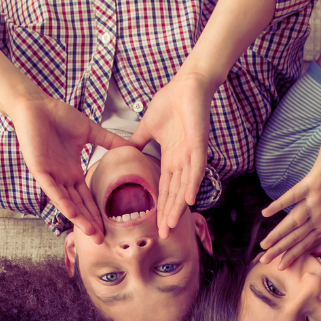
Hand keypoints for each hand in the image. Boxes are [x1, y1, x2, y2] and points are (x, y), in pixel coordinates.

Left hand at [5, 89, 129, 237]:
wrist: (36, 104)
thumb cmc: (58, 115)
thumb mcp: (90, 131)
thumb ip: (110, 141)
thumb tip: (133, 147)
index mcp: (72, 171)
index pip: (86, 197)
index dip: (96, 212)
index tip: (108, 227)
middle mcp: (62, 177)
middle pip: (78, 206)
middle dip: (89, 223)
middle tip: (101, 240)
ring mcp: (51, 175)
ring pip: (67, 203)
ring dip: (78, 218)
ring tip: (91, 233)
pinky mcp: (39, 170)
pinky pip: (52, 190)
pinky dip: (63, 202)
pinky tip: (72, 215)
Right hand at [130, 70, 213, 237]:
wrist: (186, 85)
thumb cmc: (169, 103)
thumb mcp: (147, 127)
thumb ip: (137, 142)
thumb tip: (121, 151)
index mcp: (171, 159)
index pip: (165, 189)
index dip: (161, 208)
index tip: (156, 226)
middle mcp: (182, 161)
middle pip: (175, 194)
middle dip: (169, 215)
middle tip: (163, 235)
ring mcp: (192, 154)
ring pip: (185, 186)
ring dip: (178, 206)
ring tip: (172, 224)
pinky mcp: (199, 144)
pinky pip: (196, 169)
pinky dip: (192, 184)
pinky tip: (189, 200)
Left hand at [258, 134, 320, 267]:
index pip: (306, 241)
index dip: (294, 254)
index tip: (281, 267)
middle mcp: (313, 213)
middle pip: (295, 235)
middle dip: (280, 249)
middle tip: (263, 262)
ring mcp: (311, 200)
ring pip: (292, 220)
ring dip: (278, 233)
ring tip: (264, 245)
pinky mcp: (310, 184)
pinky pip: (293, 196)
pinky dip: (280, 203)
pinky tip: (265, 213)